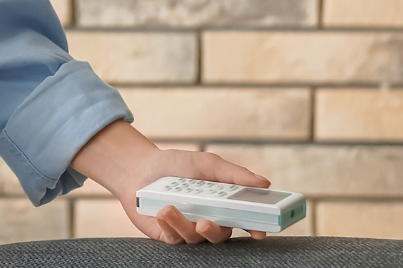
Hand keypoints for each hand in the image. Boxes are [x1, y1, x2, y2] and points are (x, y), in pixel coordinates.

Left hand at [68, 118, 272, 244]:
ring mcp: (188, 229)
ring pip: (196, 239)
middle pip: (221, 235)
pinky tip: (161, 211)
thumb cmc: (175, 165)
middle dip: (215, 231)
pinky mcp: (169, 235)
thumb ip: (233, 174)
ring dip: (183, 224)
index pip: (244, 220)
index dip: (254, 227)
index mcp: (223, 205)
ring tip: (170, 208)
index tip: (258, 231)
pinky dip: (169, 225)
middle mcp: (208, 220)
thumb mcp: (206, 163)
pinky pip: (174, 238)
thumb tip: (264, 183)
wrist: (138, 168)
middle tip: (204, 223)